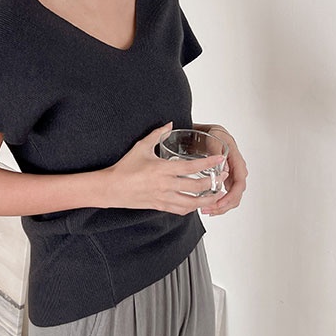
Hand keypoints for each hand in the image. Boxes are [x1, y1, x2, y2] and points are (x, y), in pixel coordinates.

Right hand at [104, 123, 228, 215]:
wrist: (112, 188)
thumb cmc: (125, 167)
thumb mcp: (141, 146)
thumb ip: (157, 134)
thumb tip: (169, 124)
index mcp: (162, 168)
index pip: (191, 166)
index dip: (208, 163)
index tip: (220, 159)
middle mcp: (166, 185)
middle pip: (196, 186)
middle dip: (214, 182)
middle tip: (223, 176)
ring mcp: (163, 198)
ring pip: (192, 203)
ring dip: (207, 199)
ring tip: (217, 194)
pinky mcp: (160, 206)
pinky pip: (181, 210)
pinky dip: (192, 207)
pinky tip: (198, 203)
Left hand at [196, 125, 246, 215]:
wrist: (213, 133)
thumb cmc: (214, 135)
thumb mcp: (214, 140)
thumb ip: (218, 152)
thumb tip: (224, 168)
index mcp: (237, 162)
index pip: (239, 183)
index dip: (231, 196)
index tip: (220, 202)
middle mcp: (237, 171)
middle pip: (236, 195)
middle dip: (223, 206)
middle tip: (209, 210)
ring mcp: (233, 176)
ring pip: (232, 198)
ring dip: (221, 207)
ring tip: (207, 211)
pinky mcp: (227, 180)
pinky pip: (226, 195)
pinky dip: (219, 203)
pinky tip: (209, 206)